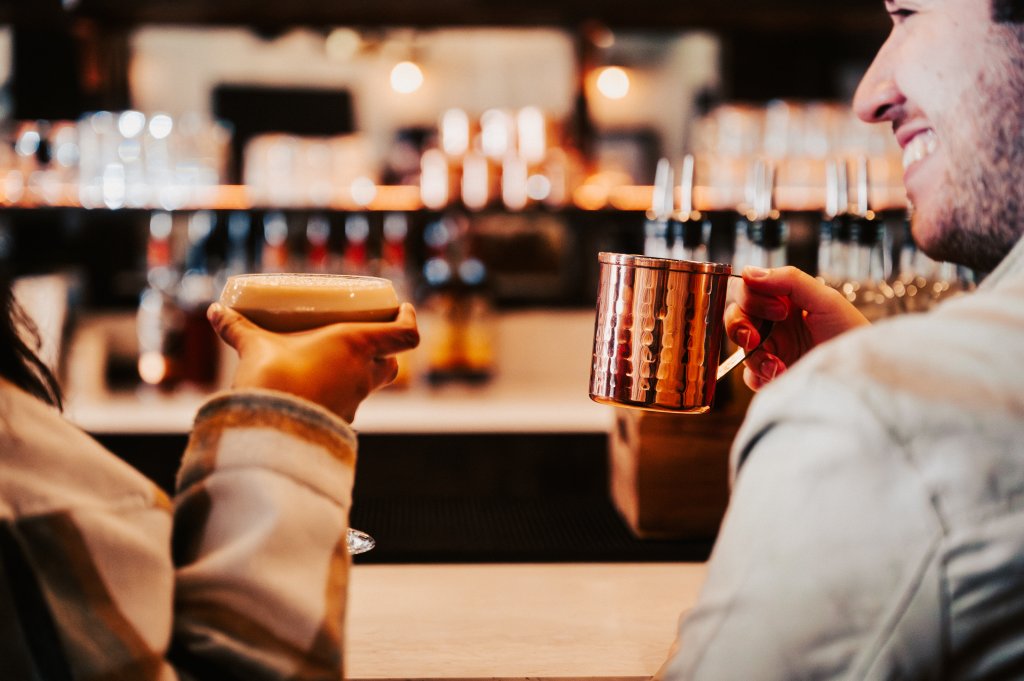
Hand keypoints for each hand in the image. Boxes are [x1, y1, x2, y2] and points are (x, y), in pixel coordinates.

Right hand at [208, 302, 419, 421]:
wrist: (270, 430)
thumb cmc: (272, 377)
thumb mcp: (254, 347)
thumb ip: (237, 328)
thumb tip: (215, 311)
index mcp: (357, 344)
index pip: (406, 334)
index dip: (409, 320)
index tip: (402, 310)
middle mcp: (363, 373)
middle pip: (392, 364)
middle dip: (384, 352)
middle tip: (367, 339)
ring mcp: (353, 401)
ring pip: (370, 386)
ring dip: (360, 374)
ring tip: (337, 363)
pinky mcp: (338, 422)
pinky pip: (346, 405)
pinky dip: (338, 396)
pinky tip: (318, 392)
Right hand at [725, 266, 868, 390]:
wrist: (863, 373)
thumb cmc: (851, 333)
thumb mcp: (825, 300)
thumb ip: (789, 280)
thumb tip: (749, 272)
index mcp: (783, 300)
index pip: (746, 290)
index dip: (752, 298)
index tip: (780, 311)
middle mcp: (774, 323)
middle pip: (734, 317)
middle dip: (739, 327)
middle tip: (756, 339)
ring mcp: (772, 350)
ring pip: (739, 348)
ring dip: (754, 357)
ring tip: (777, 366)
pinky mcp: (772, 375)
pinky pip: (748, 376)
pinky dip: (759, 377)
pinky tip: (779, 376)